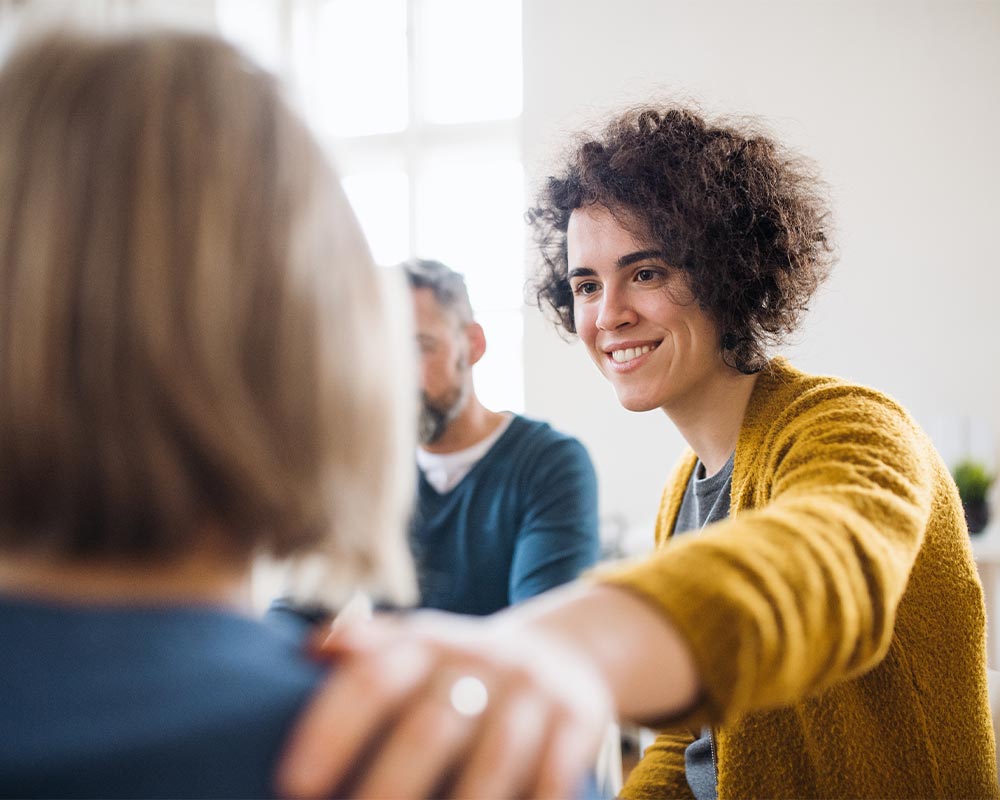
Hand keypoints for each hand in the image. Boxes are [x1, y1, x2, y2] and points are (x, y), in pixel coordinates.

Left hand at [276, 609, 612, 799]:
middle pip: (429, 726)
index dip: (331, 730)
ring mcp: (531, 690)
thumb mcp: (417, 646)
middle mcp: (479, 659)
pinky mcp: (577, 718)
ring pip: (494, 758)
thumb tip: (307, 651)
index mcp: (426, 642)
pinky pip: (554, 775)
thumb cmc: (460, 668)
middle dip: (387, 788)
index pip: (373, 678)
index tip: (293, 784)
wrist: (559, 653)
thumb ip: (365, 649)